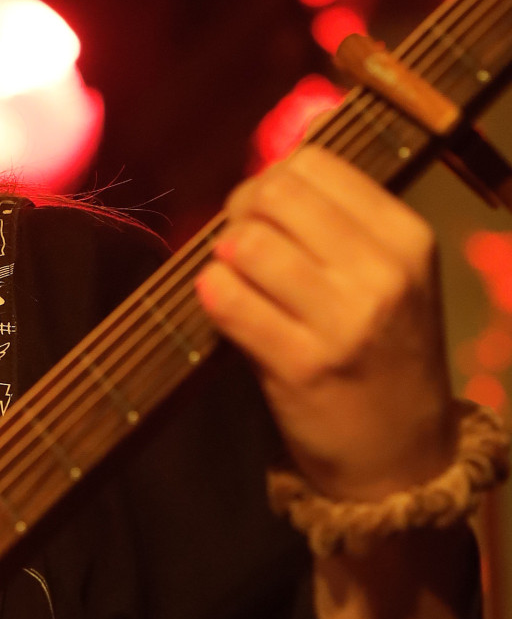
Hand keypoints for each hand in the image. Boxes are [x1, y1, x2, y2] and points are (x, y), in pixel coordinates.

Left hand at [195, 146, 475, 618]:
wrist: (401, 456)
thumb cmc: (382, 354)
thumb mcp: (388, 277)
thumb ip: (335, 220)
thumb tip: (265, 162)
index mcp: (407, 237)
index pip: (313, 164)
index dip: (270, 179)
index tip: (263, 212)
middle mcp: (382, 273)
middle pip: (273, 195)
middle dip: (240, 213)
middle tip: (240, 246)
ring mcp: (344, 321)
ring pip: (245, 243)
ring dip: (223, 258)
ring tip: (238, 282)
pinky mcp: (300, 365)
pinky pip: (226, 299)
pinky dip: (211, 296)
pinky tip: (225, 308)